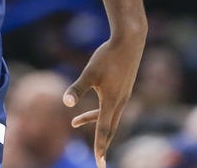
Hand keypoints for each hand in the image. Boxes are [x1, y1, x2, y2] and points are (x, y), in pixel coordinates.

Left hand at [63, 36, 143, 166]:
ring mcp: (124, 95)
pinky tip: (91, 104)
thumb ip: (77, 88)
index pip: (104, 131)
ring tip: (73, 123)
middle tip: (98, 159)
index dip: (100, 147)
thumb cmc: (108, 56)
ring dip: (94, 123)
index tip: (100, 164)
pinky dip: (100, 111)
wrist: (130, 40)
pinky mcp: (124, 88)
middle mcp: (120, 102)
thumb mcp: (90, 72)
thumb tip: (66, 102)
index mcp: (112, 102)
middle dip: (101, 143)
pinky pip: (111, 107)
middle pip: (109, 128)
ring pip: (109, 117)